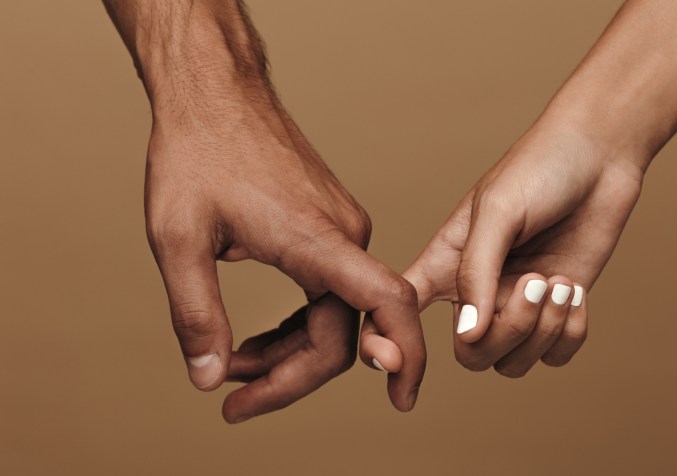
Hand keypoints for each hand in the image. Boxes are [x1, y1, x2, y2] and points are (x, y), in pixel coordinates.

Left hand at [145, 103, 424, 421]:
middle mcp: (342, 235)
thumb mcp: (177, 239)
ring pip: (332, 315)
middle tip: (234, 399)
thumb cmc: (197, 151)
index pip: (384, 304)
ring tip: (232, 366)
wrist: (214, 92)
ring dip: (287, 352)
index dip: (405, 358)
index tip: (400, 402)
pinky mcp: (327, 225)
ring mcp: (339, 228)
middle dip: (290, 376)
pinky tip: (255, 337)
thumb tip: (208, 376)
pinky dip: (294, 323)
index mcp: (315, 238)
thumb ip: (196, 314)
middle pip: (341, 332)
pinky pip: (325, 291)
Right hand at [390, 120, 642, 376]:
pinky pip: (555, 355)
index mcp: (446, 264)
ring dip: (543, 330)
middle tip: (536, 279)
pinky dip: (568, 334)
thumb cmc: (539, 168)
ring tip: (559, 282)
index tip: (396, 360)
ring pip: (513, 361)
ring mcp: (519, 303)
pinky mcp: (559, 309)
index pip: (403, 310)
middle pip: (472, 353)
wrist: (601, 155)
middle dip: (508, 331)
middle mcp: (479, 292)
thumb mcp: (498, 213)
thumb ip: (476, 273)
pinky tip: (575, 293)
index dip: (388, 341)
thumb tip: (467, 334)